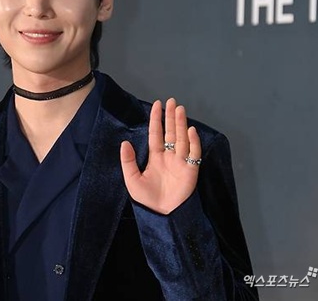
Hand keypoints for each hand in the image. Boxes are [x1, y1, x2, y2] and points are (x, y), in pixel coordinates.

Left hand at [120, 98, 200, 214]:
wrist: (163, 216)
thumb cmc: (147, 199)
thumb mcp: (132, 179)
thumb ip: (128, 161)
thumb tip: (124, 143)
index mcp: (156, 157)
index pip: (156, 133)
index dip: (157, 119)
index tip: (158, 104)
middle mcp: (169, 156)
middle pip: (171, 132)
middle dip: (171, 117)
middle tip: (173, 102)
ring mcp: (181, 162)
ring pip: (182, 139)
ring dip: (181, 124)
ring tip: (180, 110)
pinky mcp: (190, 171)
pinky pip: (193, 154)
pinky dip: (193, 142)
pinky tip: (190, 130)